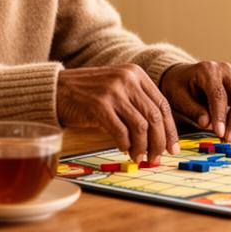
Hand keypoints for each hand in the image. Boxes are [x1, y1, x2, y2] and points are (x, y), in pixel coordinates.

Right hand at [56, 64, 178, 161]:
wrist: (57, 89)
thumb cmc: (88, 94)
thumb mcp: (118, 88)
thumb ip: (137, 103)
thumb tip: (159, 135)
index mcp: (136, 74)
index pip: (162, 104)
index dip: (170, 129)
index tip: (172, 147)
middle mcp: (127, 79)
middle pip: (154, 116)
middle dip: (159, 142)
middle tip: (156, 158)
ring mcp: (113, 91)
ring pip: (140, 126)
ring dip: (142, 147)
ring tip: (139, 157)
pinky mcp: (99, 105)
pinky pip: (120, 131)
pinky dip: (125, 145)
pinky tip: (124, 150)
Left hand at [159, 61, 230, 141]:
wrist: (184, 77)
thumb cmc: (180, 87)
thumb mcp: (178, 97)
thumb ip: (193, 110)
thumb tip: (207, 123)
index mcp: (208, 70)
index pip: (219, 93)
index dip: (221, 115)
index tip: (219, 133)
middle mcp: (227, 70)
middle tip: (230, 138)